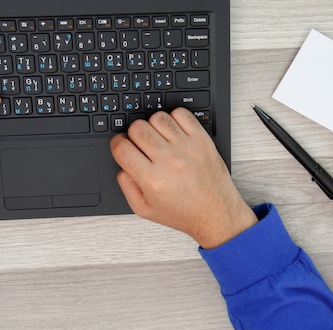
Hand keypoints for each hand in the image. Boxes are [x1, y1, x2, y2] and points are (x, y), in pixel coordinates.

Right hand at [110, 108, 257, 248]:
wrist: (215, 213)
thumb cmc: (184, 213)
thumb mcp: (144, 209)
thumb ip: (126, 186)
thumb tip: (122, 165)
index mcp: (152, 180)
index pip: (121, 147)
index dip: (117, 145)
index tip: (122, 147)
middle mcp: (170, 161)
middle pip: (137, 128)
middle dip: (133, 135)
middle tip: (141, 146)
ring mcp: (188, 148)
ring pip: (157, 117)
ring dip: (153, 126)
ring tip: (159, 139)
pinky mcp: (202, 141)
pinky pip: (181, 114)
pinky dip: (174, 119)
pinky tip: (174, 133)